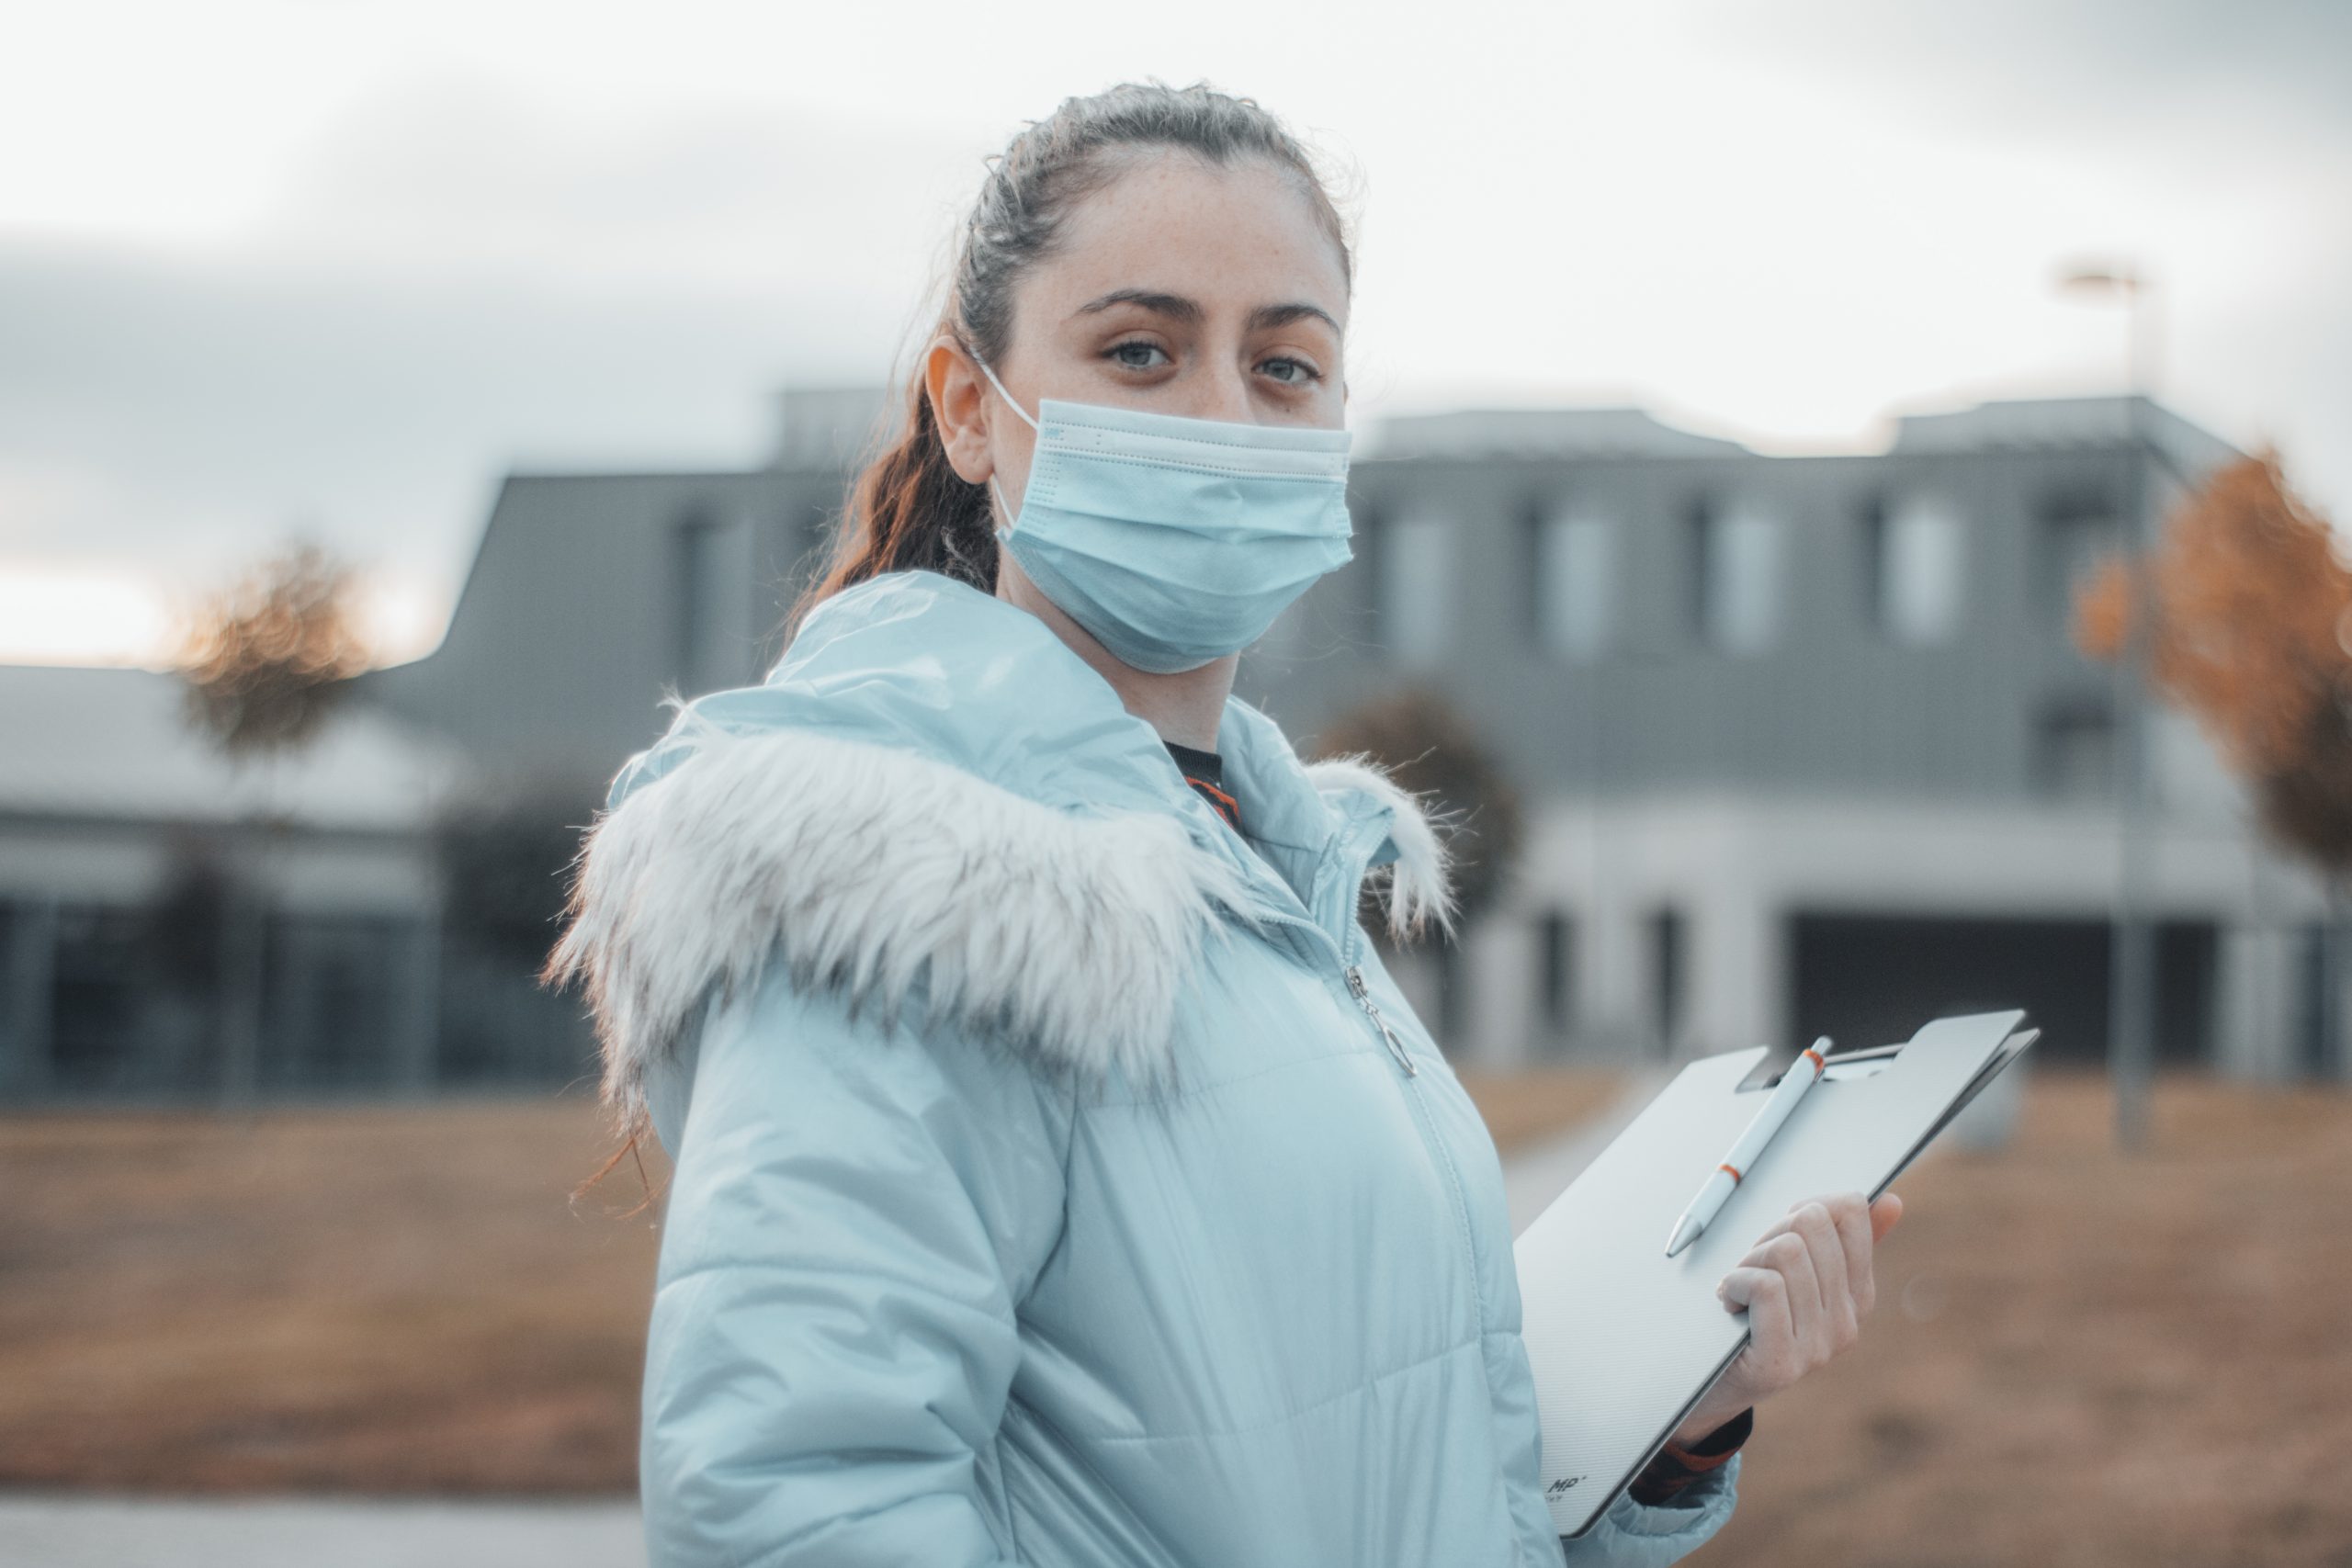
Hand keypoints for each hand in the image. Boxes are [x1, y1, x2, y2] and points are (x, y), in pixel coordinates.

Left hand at [1668, 1190, 1902, 1445]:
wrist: (1714, 1385)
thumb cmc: (1752, 1316)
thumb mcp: (1798, 1275)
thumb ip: (1843, 1240)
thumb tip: (1890, 1201)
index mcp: (1857, 1295)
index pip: (1850, 1213)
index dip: (1804, 1205)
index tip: (1781, 1231)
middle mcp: (1847, 1323)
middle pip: (1812, 1225)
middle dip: (1770, 1233)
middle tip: (1752, 1266)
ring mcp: (1818, 1347)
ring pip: (1787, 1252)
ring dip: (1748, 1261)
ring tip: (1738, 1290)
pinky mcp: (1783, 1362)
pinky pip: (1767, 1286)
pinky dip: (1735, 1282)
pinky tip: (1729, 1302)